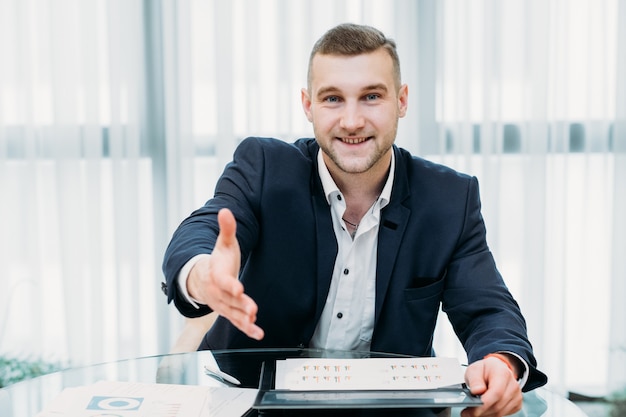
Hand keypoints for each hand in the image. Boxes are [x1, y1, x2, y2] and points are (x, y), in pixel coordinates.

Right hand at [187, 208, 263, 339]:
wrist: (203, 278)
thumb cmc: (218, 259)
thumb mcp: (223, 243)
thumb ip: (226, 229)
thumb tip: (225, 210)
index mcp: (216, 274)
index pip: (222, 280)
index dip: (230, 285)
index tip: (239, 288)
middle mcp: (218, 292)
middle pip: (229, 300)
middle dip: (240, 305)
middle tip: (252, 310)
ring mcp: (222, 304)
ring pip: (233, 313)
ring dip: (243, 319)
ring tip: (254, 323)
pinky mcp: (229, 312)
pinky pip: (237, 322)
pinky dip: (246, 329)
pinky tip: (258, 334)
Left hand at [461, 355, 522, 416]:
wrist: (494, 370)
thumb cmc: (484, 370)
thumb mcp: (474, 370)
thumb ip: (475, 380)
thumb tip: (476, 391)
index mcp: (502, 373)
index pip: (496, 392)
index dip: (484, 404)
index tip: (472, 411)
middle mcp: (513, 385)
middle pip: (498, 405)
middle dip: (481, 411)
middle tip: (467, 413)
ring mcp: (517, 395)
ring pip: (500, 412)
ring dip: (485, 414)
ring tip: (473, 411)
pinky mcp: (517, 404)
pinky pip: (503, 414)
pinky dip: (491, 414)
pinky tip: (484, 409)